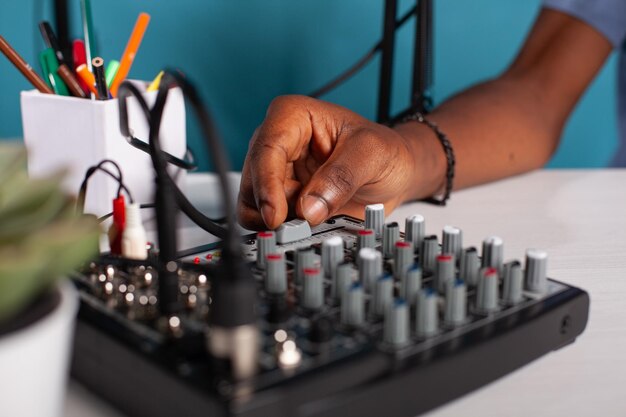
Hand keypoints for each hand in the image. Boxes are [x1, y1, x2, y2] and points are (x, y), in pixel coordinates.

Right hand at [237, 95, 436, 229]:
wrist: (396, 172)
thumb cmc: (385, 151)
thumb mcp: (372, 154)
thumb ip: (341, 178)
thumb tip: (308, 209)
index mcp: (294, 116)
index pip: (267, 148)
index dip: (266, 184)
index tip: (275, 215)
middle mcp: (279, 142)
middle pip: (253, 177)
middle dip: (268, 206)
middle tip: (290, 230)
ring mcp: (278, 171)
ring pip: (253, 201)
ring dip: (273, 221)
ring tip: (302, 228)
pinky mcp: (283, 197)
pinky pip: (267, 218)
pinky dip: (280, 229)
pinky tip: (303, 230)